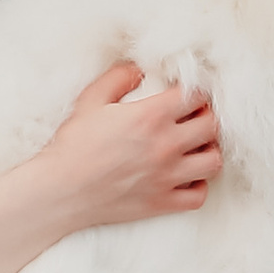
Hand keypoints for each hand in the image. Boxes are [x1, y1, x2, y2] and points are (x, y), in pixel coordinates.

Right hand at [45, 60, 220, 230]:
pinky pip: (199, 195)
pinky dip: (198, 185)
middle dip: (206, 117)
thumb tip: (140, 69)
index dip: (196, 91)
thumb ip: (119, 77)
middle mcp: (165, 146)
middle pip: (212, 126)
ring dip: (208, 150)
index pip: (196, 96)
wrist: (60, 190)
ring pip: (213, 161)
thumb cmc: (73, 144)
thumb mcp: (91, 99)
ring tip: (193, 147)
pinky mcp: (162, 203)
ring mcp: (167, 177)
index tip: (186, 94)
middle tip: (192, 118)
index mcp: (150, 116)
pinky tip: (184, 176)